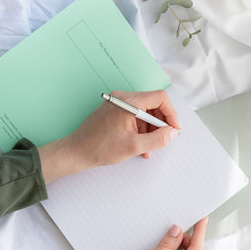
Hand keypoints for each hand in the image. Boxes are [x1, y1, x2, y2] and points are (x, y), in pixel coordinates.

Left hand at [39, 90, 179, 183]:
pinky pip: (134, 115)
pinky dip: (140, 128)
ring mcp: (118, 102)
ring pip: (144, 111)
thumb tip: (172, 133)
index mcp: (129, 102)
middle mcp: (123, 97)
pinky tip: (140, 145)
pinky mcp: (114, 110)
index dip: (171, 113)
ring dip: (150, 128)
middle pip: (153, 103)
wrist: (77, 152)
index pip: (160, 97)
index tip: (173, 128)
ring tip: (149, 147)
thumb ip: (158, 139)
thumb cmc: (100, 148)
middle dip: (160, 122)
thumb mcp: (134, 146)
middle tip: (163, 138)